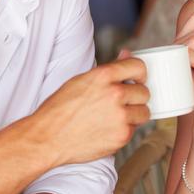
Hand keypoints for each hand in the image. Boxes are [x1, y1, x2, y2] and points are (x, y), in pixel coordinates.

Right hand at [35, 58, 150, 164]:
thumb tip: (126, 55)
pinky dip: (125, 129)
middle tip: (121, 102)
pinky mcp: (122, 136)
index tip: (138, 79)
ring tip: (116, 116)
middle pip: (144, 91)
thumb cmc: (60, 110)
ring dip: (134, 114)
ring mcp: (120, 116)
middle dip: (135, 97)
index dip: (140, 74)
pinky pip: (135, 129)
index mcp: (103, 76)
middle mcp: (114, 94)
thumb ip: (109, 70)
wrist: (48, 138)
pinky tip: (108, 128)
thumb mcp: (81, 80)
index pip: (138, 67)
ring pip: (144, 112)